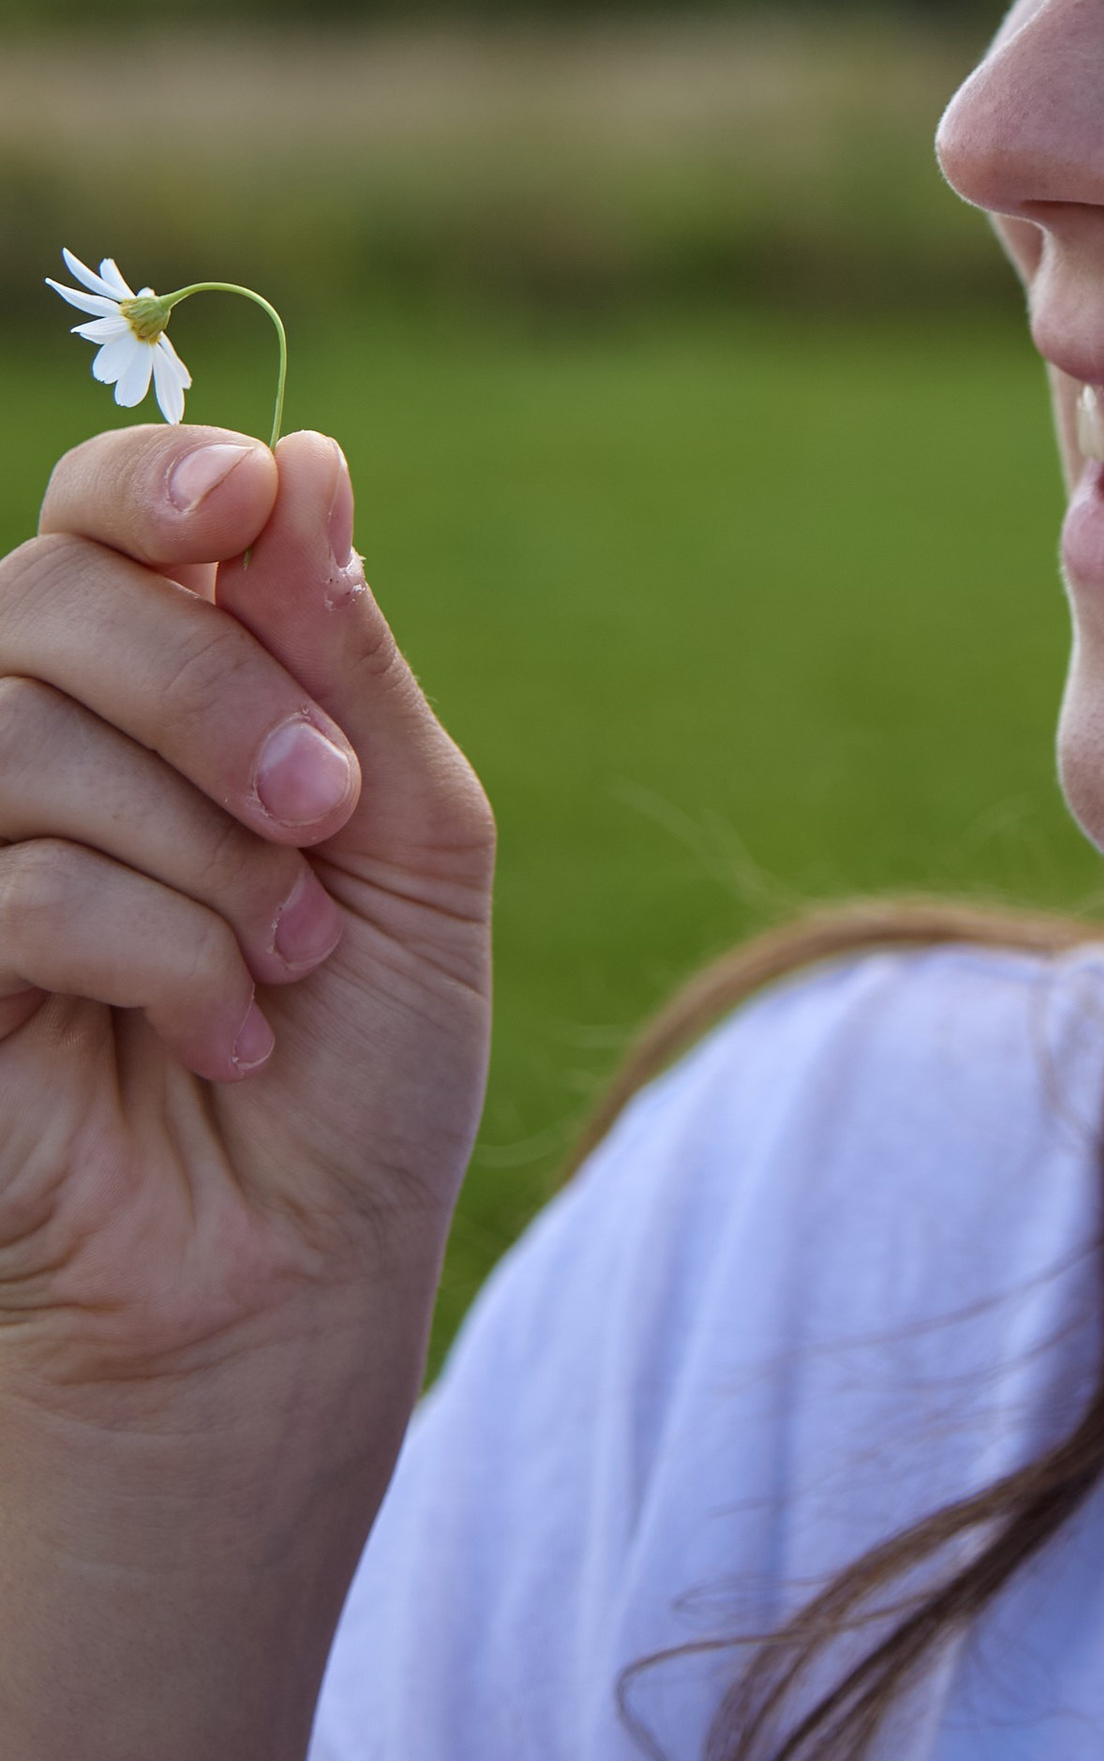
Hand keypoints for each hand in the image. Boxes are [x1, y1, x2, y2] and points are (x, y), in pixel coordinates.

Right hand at [0, 427, 493, 1760]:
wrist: (290, 1303)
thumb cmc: (358, 1078)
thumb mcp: (406, 841)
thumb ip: (342, 656)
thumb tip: (298, 457)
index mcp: (150, 692)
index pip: (103, 511)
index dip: (160, 482)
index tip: (247, 506)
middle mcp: (28, 751)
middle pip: (48, 592)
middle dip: (219, 694)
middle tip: (330, 818)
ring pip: (20, 726)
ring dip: (201, 844)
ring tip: (286, 962)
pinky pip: (5, 876)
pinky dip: (151, 947)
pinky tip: (220, 1035)